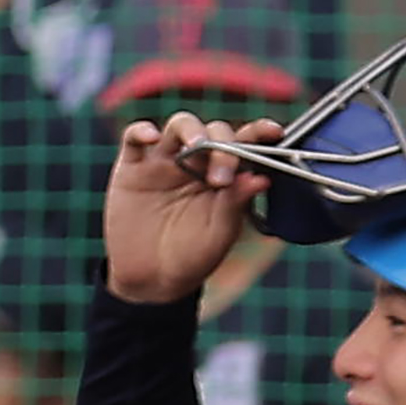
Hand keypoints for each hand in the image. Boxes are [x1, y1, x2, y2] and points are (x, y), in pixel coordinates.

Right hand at [102, 107, 265, 306]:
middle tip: (220, 179)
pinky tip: (151, 136)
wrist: (150, 279)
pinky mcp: (132, 168)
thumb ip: (236, 204)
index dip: (259, 131)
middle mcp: (197, 163)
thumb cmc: (191, 256)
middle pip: (215, 131)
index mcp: (226, 175)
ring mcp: (164, 163)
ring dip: (192, 129)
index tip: (273, 131)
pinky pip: (134, 138)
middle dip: (223, 147)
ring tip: (196, 145)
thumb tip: (260, 179)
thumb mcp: (219, 234)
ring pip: (179, 125)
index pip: (245, 143)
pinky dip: (142, 130)